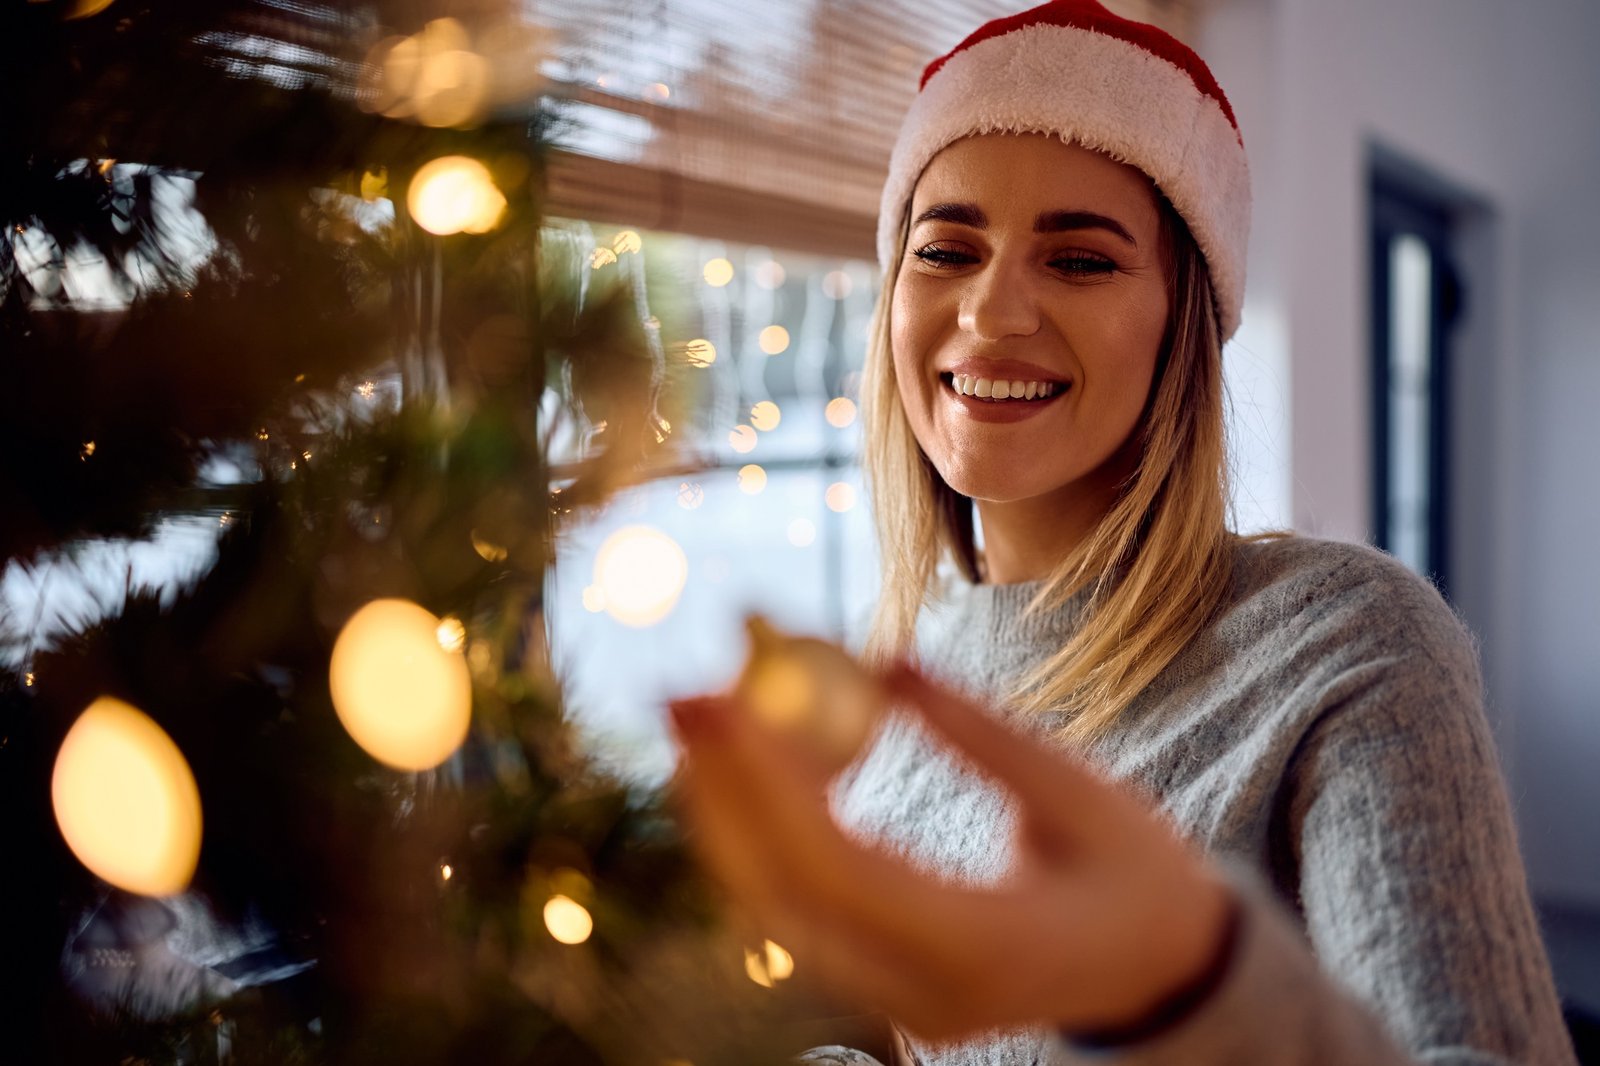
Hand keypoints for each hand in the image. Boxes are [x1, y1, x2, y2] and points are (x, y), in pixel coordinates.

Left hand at [669, 661, 1234, 1042]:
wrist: (1162, 974)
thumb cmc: (1136, 877)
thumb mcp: (1081, 797)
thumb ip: (982, 735)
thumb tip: (884, 659)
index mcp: (983, 949)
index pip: (842, 870)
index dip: (769, 784)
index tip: (727, 699)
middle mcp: (922, 992)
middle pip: (785, 893)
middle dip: (723, 787)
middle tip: (684, 692)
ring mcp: (896, 1001)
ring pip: (776, 905)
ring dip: (727, 806)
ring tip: (699, 711)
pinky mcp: (881, 983)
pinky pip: (796, 906)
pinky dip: (760, 832)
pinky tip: (741, 763)